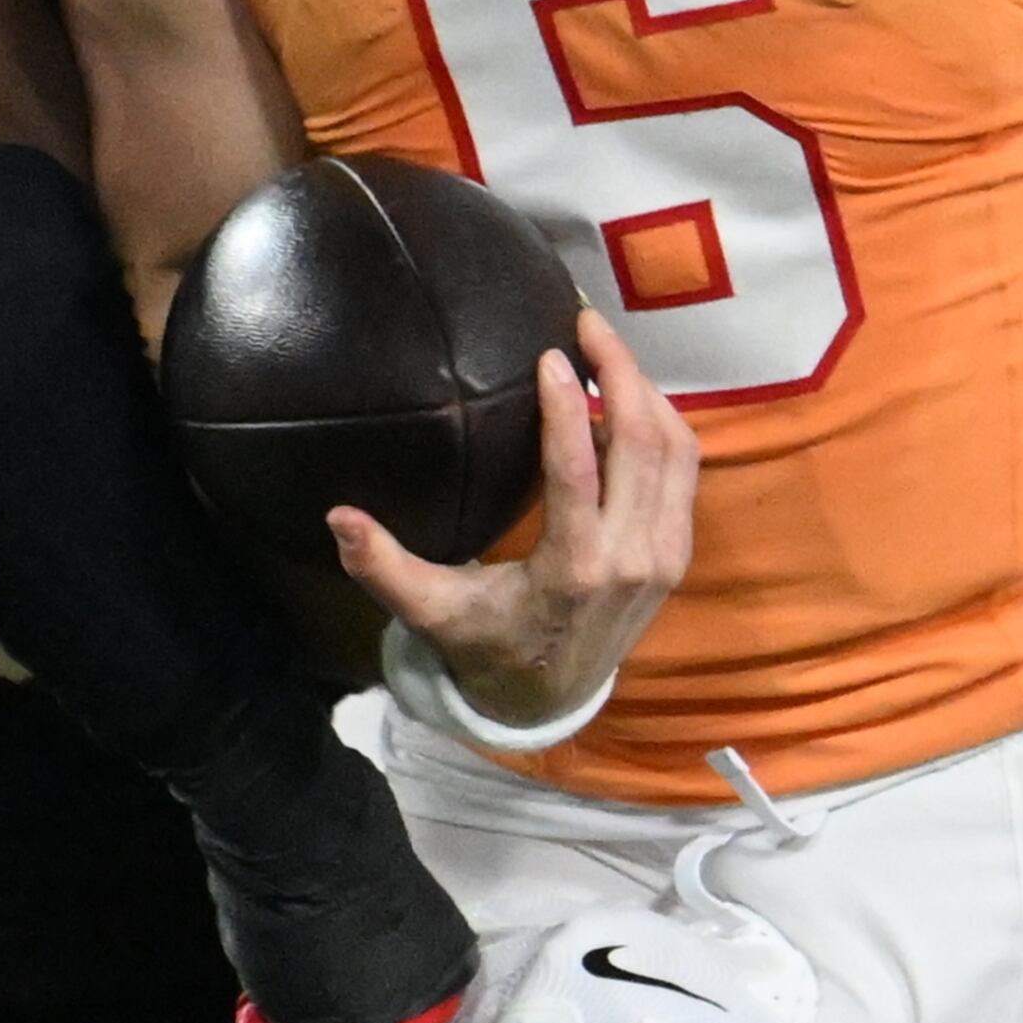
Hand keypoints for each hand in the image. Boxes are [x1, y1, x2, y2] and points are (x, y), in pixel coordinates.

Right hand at [332, 310, 696, 729]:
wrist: (551, 700)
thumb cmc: (487, 646)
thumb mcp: (432, 613)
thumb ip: (383, 567)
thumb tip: (337, 517)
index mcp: (572, 570)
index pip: (578, 472)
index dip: (567, 407)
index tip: (552, 352)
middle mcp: (631, 558)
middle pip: (644, 443)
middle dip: (621, 372)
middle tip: (587, 321)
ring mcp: (665, 554)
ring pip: (675, 449)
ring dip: (644, 391)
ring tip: (605, 348)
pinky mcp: (678, 550)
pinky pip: (684, 470)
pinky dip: (662, 424)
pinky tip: (625, 396)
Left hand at [430, 900, 817, 1022]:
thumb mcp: (695, 974)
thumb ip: (662, 968)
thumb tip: (654, 984)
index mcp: (618, 919)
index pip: (562, 941)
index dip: (551, 974)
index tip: (549, 999)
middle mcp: (570, 936)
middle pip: (517, 965)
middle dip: (507, 998)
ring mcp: (537, 982)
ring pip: (488, 1007)